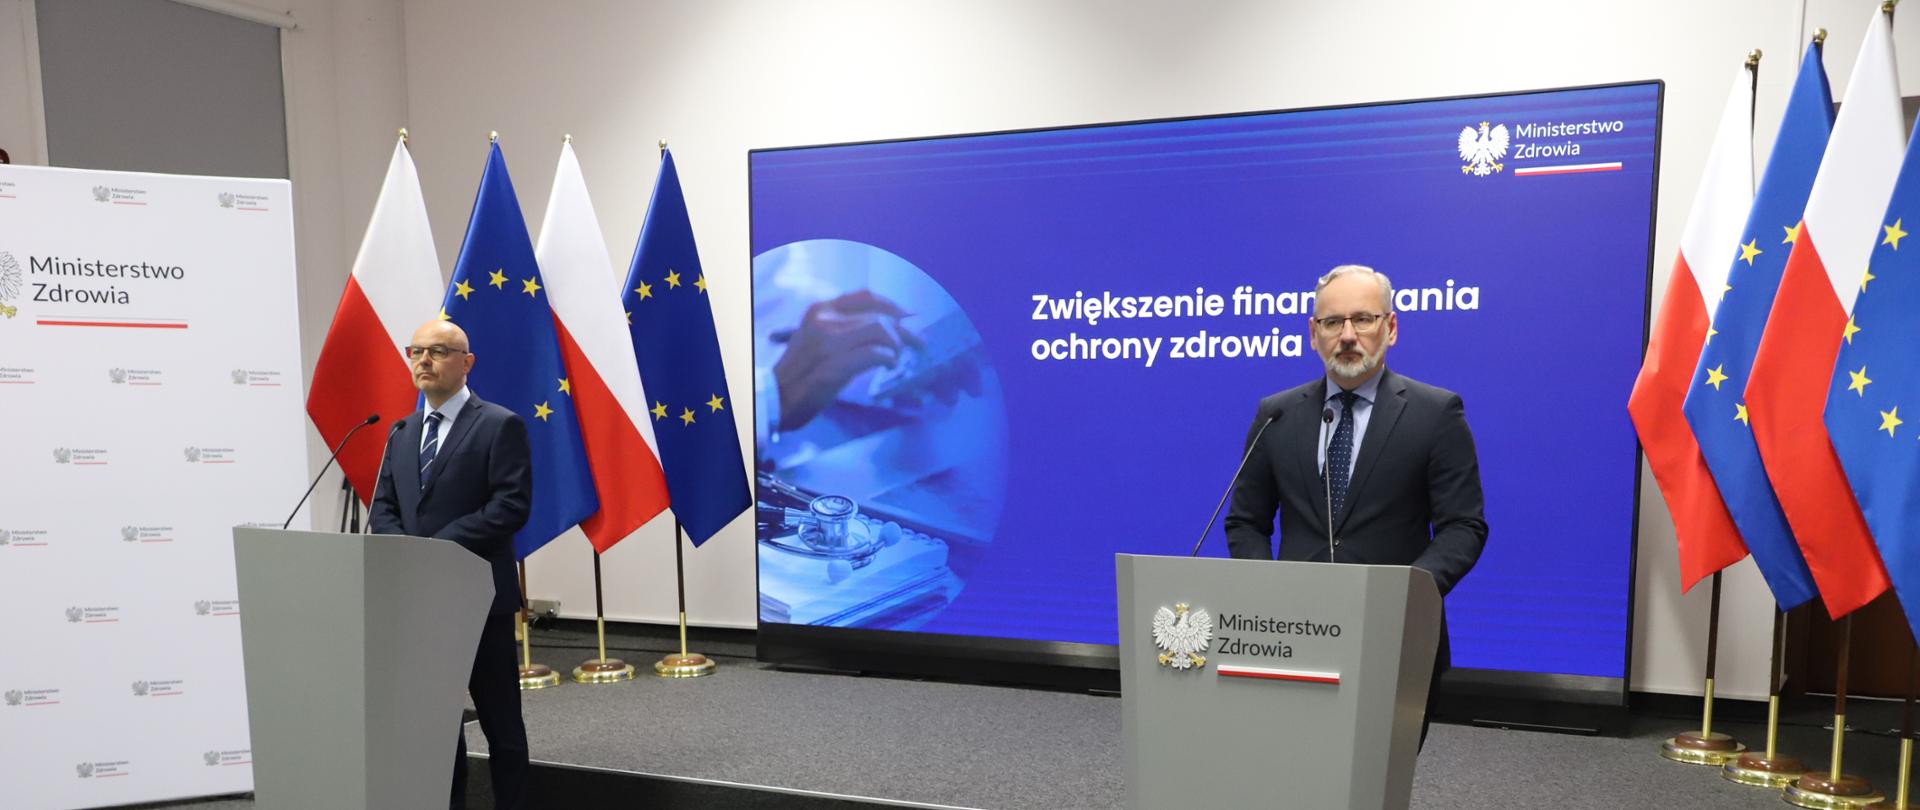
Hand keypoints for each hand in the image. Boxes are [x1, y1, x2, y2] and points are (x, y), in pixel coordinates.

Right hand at [773, 290, 919, 429]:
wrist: (775, 398)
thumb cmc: (800, 372)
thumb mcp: (818, 338)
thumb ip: (846, 329)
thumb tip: (887, 328)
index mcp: (820, 310)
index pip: (867, 297)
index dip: (893, 307)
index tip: (908, 319)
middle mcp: (824, 320)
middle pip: (879, 316)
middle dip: (905, 331)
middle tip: (918, 344)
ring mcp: (827, 343)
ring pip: (880, 331)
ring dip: (897, 345)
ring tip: (898, 358)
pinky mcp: (832, 367)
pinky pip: (873, 355)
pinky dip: (888, 359)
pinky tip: (889, 366)